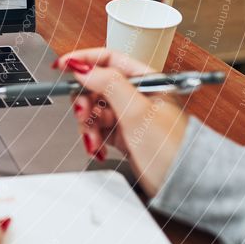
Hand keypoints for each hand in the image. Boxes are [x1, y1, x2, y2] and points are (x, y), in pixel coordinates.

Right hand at [53, 48, 188, 196]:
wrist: (183, 183)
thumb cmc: (173, 148)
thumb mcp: (137, 111)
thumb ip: (109, 84)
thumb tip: (83, 68)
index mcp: (146, 80)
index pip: (109, 59)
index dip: (83, 60)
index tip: (62, 65)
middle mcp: (137, 95)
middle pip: (96, 86)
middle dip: (85, 102)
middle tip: (83, 115)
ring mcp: (129, 115)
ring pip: (94, 109)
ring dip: (89, 125)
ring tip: (94, 140)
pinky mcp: (124, 135)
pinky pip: (98, 128)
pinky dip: (94, 137)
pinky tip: (98, 148)